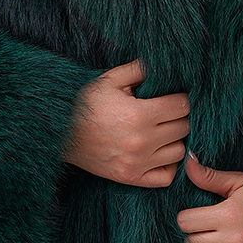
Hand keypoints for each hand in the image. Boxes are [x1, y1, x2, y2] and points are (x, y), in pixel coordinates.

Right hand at [63, 59, 190, 187]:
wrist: (59, 134)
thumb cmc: (84, 105)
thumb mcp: (108, 81)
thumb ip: (137, 70)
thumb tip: (160, 64)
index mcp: (139, 115)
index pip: (181, 106)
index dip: (180, 98)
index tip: (173, 96)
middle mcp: (142, 141)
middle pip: (183, 127)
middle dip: (179, 117)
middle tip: (168, 112)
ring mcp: (137, 163)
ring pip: (179, 151)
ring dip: (175, 140)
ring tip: (163, 131)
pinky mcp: (131, 178)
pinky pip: (166, 177)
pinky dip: (168, 165)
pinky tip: (159, 153)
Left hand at [177, 152, 242, 242]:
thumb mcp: (242, 182)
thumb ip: (210, 176)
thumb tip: (188, 162)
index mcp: (229, 215)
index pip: (186, 222)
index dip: (188, 217)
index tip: (195, 215)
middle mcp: (235, 241)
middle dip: (194, 234)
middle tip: (205, 228)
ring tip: (213, 242)